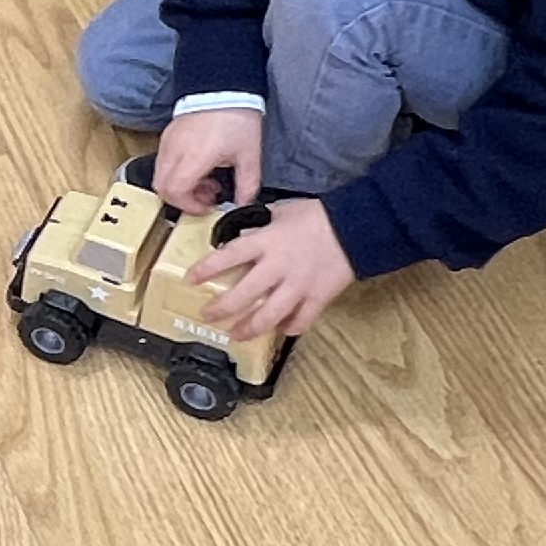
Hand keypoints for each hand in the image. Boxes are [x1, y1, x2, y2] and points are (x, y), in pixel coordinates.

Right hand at [151, 106, 262, 214]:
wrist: (224, 85)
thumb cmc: (237, 118)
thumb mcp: (250, 155)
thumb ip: (247, 185)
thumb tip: (243, 204)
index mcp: (195, 157)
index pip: (175, 191)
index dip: (189, 206)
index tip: (208, 206)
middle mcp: (175, 151)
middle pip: (162, 188)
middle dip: (182, 199)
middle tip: (206, 197)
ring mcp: (168, 142)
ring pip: (160, 176)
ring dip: (180, 186)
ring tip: (206, 180)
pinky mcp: (168, 135)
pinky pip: (163, 162)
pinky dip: (177, 172)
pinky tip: (199, 165)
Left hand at [188, 196, 355, 341]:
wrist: (355, 227)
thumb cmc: (317, 215)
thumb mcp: (281, 211)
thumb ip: (259, 223)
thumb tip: (242, 230)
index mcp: (266, 243)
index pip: (229, 257)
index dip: (207, 269)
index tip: (191, 279)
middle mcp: (278, 267)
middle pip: (243, 295)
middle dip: (222, 308)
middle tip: (208, 315)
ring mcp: (298, 286)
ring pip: (268, 316)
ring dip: (248, 328)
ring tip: (236, 334)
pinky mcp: (317, 298)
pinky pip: (300, 321)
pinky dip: (288, 328)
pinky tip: (279, 330)